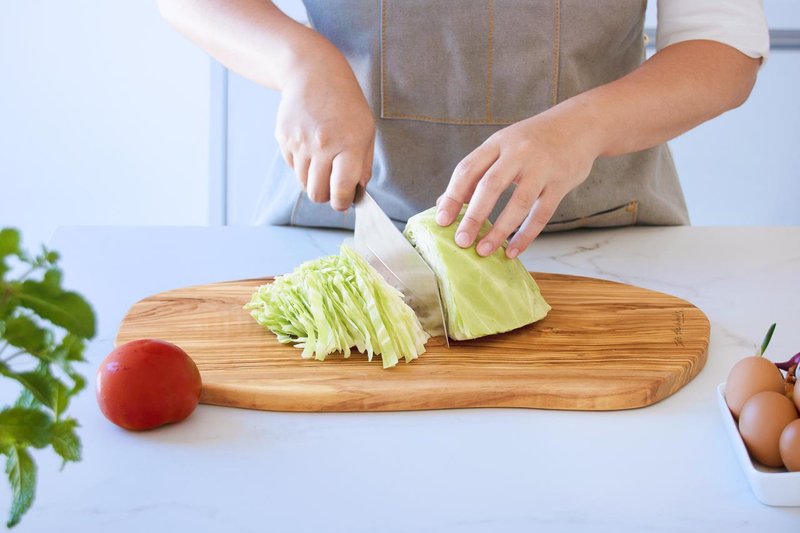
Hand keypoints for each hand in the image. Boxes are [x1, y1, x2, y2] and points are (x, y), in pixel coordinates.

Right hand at [276, 55, 374, 210]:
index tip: (343, 202)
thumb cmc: (346, 104)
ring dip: (314, 181)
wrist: (313, 73)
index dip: (342, 202)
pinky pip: (293, 166)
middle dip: (326, 196)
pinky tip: (310, 146)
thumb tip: (355, 193)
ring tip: (323, 163)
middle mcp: (322, 145)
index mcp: (349, 144)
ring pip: (303, 183)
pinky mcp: (284, 138)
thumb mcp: (366, 131)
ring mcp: (300, 142)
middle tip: (333, 187)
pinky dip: (302, 165)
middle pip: (317, 193)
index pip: (341, 190)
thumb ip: (363, 165)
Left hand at [435, 107, 601, 257]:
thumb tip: (444, 202)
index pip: (468, 169)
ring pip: (518, 203)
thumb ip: (476, 171)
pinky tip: (512, 251)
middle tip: (460, 240)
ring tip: (483, 250)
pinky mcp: (560, 183)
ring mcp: (541, 168)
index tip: (441, 220)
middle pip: (490, 186)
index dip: (452, 196)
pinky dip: (526, 235)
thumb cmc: (533, 140)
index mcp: (497, 143)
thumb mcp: (502, 145)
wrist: (580, 124)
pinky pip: (541, 214)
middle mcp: (518, 153)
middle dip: (473, 216)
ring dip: (499, 230)